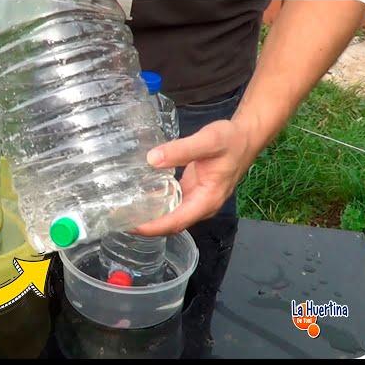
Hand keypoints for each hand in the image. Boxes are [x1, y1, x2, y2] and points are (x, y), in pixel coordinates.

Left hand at [133, 120, 252, 235]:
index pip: (176, 222)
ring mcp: (196, 200)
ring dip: (149, 216)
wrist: (245, 137)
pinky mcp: (191, 192)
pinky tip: (138, 196)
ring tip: (123, 210)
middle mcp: (201, 206)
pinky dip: (156, 203)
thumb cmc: (231, 140)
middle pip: (171, 224)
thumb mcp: (208, 140)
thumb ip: (181, 150)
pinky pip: (172, 203)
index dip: (152, 227)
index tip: (130, 225)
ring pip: (170, 215)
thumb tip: (152, 159)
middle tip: (119, 219)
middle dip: (146, 225)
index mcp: (207, 200)